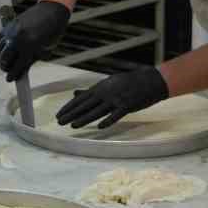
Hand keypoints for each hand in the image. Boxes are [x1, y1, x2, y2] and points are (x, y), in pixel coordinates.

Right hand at [0, 0, 70, 80]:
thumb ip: (31, 60)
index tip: (9, 79)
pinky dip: (1, 45)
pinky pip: (0, 38)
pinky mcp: (9, 25)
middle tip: (7, 71)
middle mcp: (18, 38)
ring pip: (1, 49)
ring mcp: (12, 31)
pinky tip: (5, 49)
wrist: (51, 11)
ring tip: (7, 61)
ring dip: (3, 56)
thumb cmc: (52, 32)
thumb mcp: (45, 50)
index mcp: (30, 46)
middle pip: (5, 58)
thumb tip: (20, 71)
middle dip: (5, 67)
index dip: (13, 74)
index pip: (18, 65)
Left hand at [55, 67, 169, 129]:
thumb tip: (74, 94)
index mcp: (100, 88)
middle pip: (85, 105)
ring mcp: (116, 99)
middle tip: (59, 121)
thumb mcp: (107, 84)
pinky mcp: (127, 105)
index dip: (69, 107)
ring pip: (97, 111)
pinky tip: (99, 127)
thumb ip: (91, 91)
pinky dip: (108, 120)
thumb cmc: (126, 83)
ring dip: (84, 119)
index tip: (59, 114)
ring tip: (73, 125)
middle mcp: (105, 93)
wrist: (148, 80)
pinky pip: (116, 114)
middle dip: (72, 114)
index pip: (80, 99)